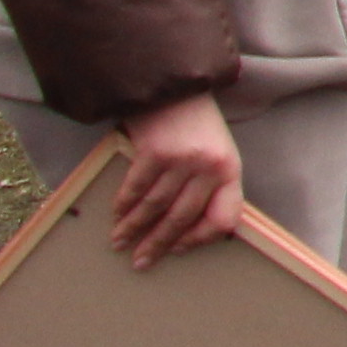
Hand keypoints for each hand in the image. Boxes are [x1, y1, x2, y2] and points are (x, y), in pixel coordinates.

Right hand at [109, 93, 244, 268]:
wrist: (174, 85)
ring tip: (119, 243)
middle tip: (141, 262)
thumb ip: (209, 185)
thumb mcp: (217, 153)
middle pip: (182, 218)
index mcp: (230, 170)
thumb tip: (189, 229)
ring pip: (155, 206)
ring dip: (134, 229)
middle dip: (158, 244)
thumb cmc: (196, 123)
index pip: (224, 218)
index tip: (179, 249)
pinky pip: (136, 188)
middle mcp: (209, 167)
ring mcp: (182, 159)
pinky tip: (116, 216)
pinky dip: (123, 206)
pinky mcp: (154, 151)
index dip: (200, 239)